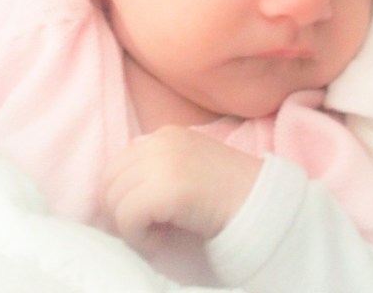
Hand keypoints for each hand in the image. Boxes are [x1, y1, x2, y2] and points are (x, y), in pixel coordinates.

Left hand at [103, 126, 261, 251]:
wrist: (262, 205)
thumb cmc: (226, 196)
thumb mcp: (188, 167)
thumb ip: (156, 168)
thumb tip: (111, 196)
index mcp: (166, 135)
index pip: (117, 165)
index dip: (122, 196)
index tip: (143, 216)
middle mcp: (161, 141)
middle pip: (109, 183)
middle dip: (121, 211)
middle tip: (150, 228)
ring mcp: (163, 162)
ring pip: (114, 202)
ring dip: (131, 226)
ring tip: (161, 232)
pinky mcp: (165, 189)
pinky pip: (127, 218)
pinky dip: (139, 237)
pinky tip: (164, 238)